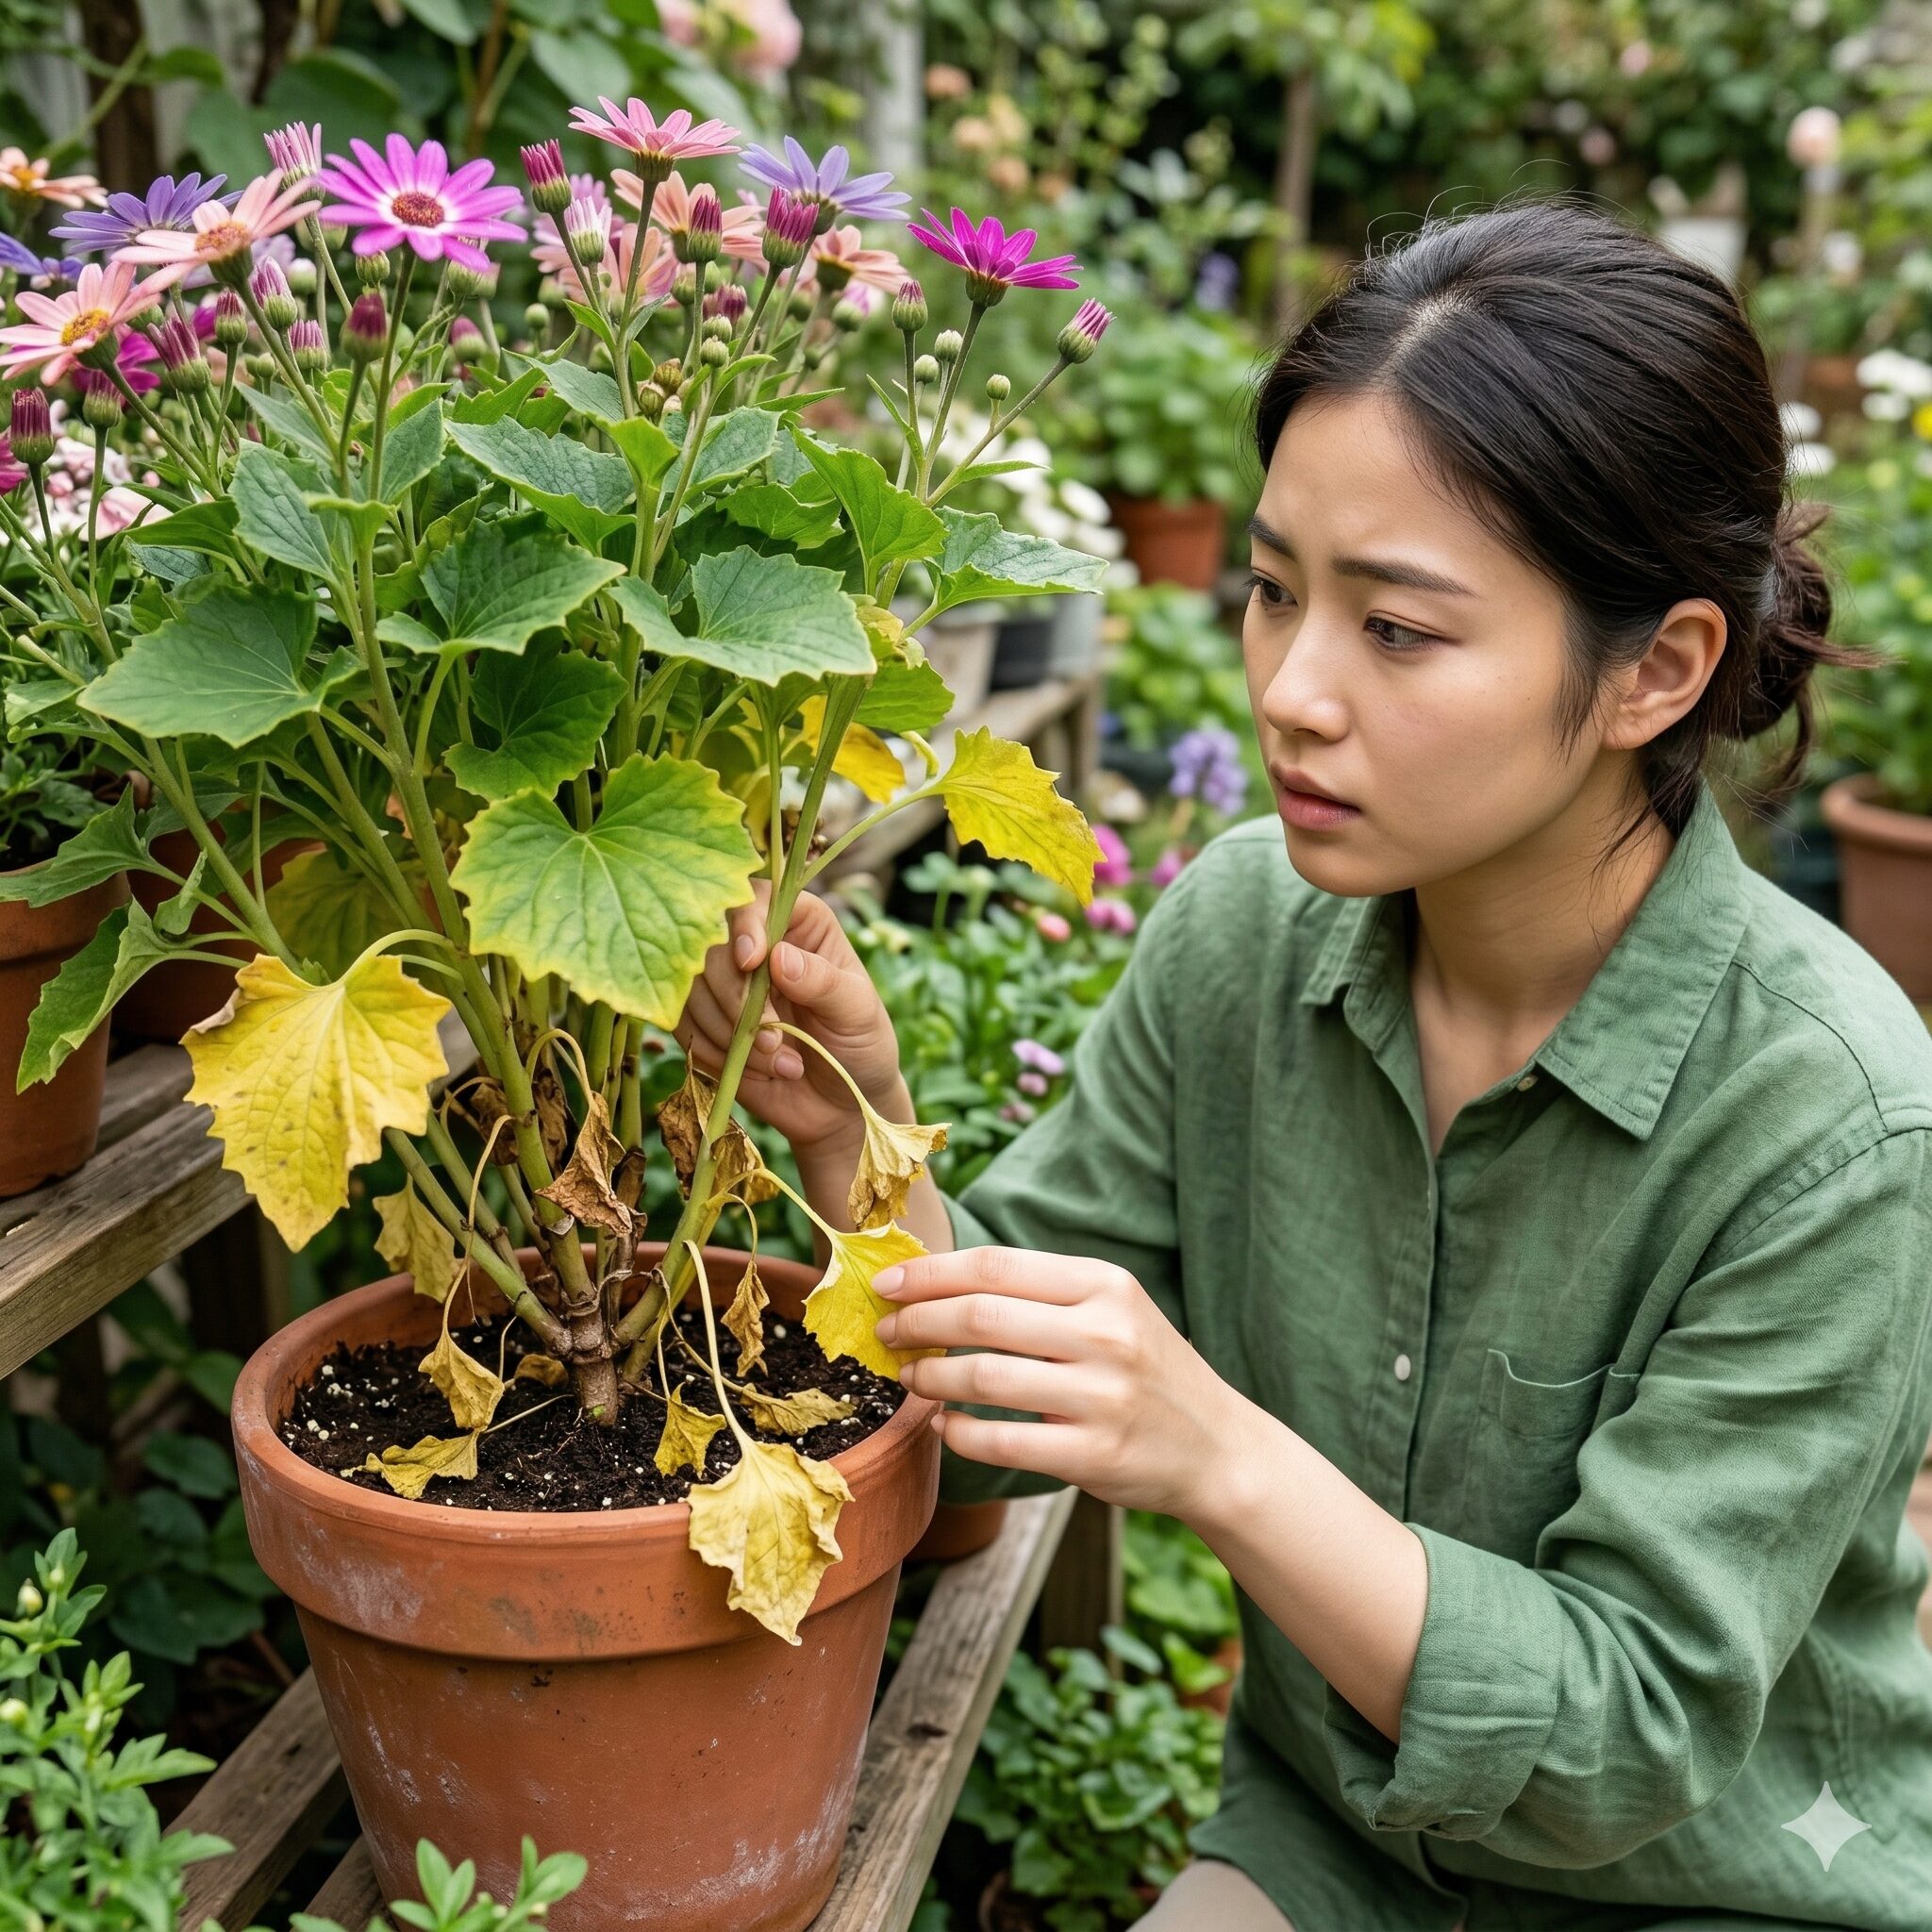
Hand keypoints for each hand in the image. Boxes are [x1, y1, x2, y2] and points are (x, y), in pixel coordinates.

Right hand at [677, 877, 905, 1156]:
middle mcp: (755, 945)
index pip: (754, 899)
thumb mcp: (858, 1011)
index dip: (744, 925)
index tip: (751, 962)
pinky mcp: (705, 1023)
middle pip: (710, 947)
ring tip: (780, 1062)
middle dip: (735, 999)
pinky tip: (758, 1073)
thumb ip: (823, 982)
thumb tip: (779, 957)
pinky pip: (684, 1028)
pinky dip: (716, 1053)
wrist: (842, 1105)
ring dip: (727, 1033)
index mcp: (798, 923)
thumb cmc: (861, 1046)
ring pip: (689, 989)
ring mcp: (725, 984)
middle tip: (774, 1039)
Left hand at [872, 1247, 1240, 1518]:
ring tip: (910, 1377)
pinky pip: (1000, 1441)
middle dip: (918, 1322)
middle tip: (886, 1332)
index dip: (930, 1274)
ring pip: (984, 1377)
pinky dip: (958, 1432)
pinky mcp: (1094, 1455)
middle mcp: (1106, 1333)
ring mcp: (1102, 1396)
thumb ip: (1040, 1295)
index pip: (997, 1266)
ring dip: (930, 1377)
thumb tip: (938, 1286)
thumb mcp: (1112, 1310)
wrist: (1217, 1447)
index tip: (886, 1285)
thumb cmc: (1145, 1370)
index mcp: (1105, 1285)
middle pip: (982, 1315)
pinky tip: (945, 1424)